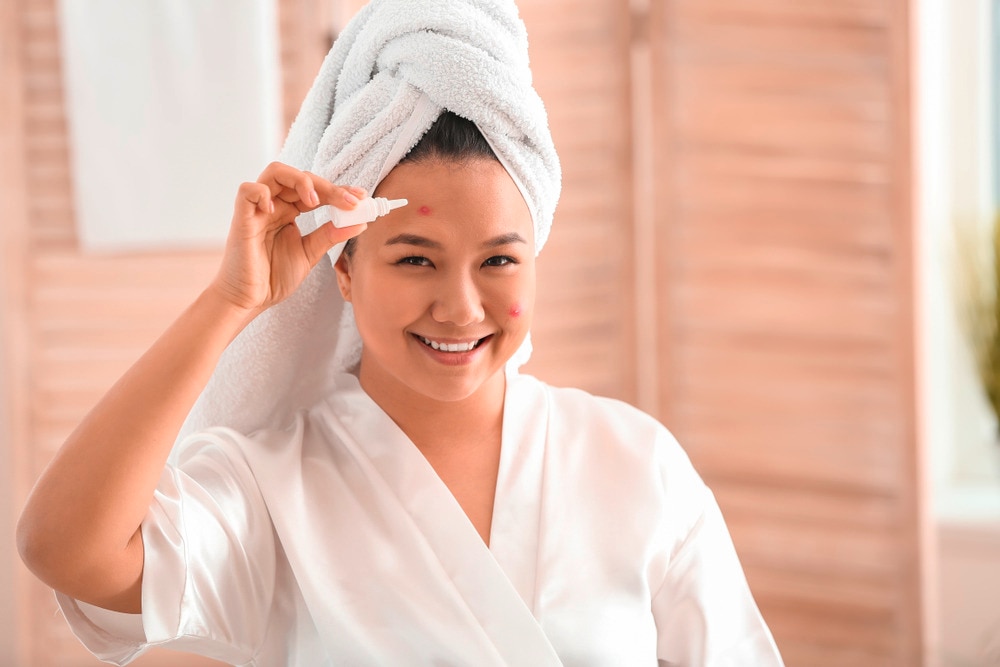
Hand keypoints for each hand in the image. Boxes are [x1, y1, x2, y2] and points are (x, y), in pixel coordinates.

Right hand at [210, 162, 366, 314]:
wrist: (249, 300)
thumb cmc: (274, 277)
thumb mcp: (310, 253)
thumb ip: (331, 235)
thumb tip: (360, 222)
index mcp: (290, 211)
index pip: (316, 190)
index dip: (338, 191)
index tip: (361, 198)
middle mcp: (274, 205)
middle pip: (300, 176)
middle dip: (328, 187)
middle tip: (349, 201)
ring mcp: (257, 209)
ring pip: (275, 172)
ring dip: (300, 180)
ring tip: (315, 200)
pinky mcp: (241, 218)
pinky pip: (247, 190)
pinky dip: (263, 193)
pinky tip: (275, 209)